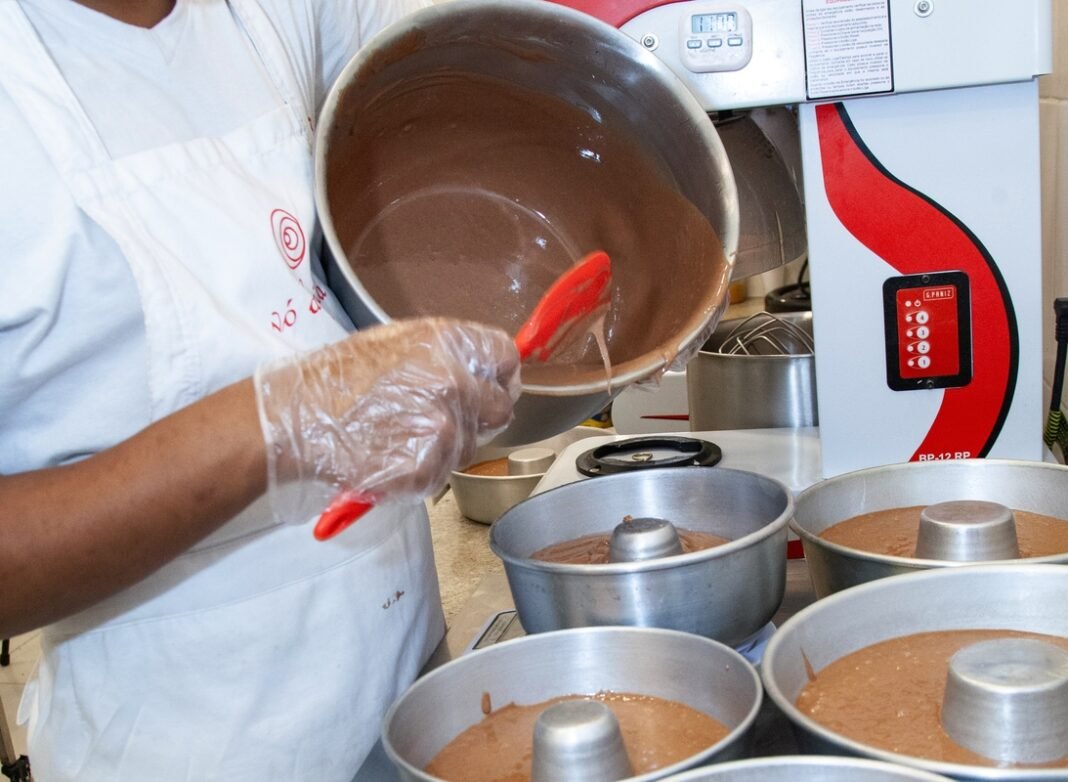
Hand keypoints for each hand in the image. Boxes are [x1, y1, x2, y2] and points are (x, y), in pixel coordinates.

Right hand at [255, 317, 520, 520]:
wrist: (295, 420)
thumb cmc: (336, 378)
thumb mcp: (394, 342)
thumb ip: (445, 352)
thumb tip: (484, 367)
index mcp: (447, 344)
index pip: (505, 356)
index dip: (498, 374)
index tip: (488, 385)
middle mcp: (454, 384)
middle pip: (500, 409)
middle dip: (478, 416)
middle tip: (439, 418)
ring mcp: (444, 430)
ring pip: (469, 446)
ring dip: (446, 445)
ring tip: (400, 435)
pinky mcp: (429, 468)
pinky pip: (442, 472)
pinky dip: (422, 470)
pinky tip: (391, 454)